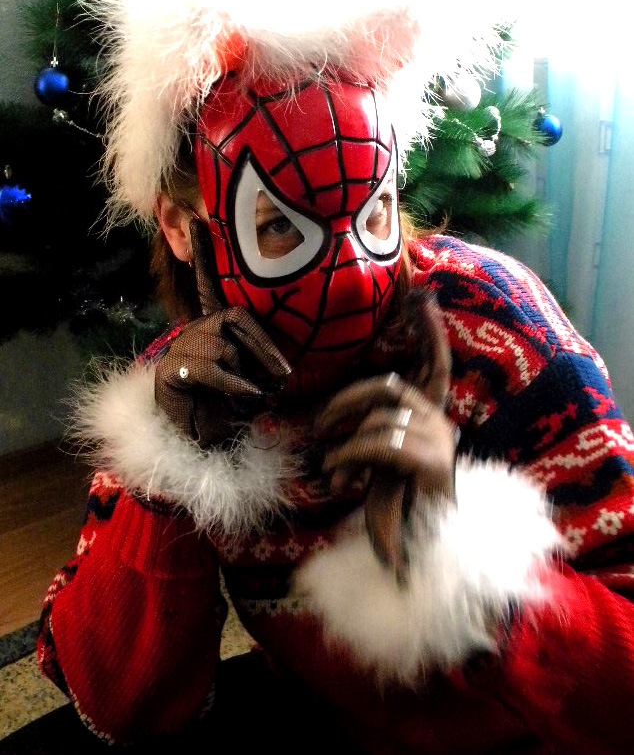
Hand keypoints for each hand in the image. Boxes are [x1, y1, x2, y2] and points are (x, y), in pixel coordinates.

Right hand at [155, 217, 290, 447]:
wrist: (202, 439)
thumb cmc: (232, 405)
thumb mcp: (256, 377)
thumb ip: (267, 363)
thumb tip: (286, 372)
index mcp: (212, 325)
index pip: (207, 283)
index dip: (202, 253)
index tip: (197, 218)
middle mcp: (193, 330)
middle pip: (234, 317)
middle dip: (264, 348)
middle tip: (284, 376)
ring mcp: (179, 349)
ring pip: (226, 348)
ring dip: (248, 378)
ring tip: (251, 399)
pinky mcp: (170, 372)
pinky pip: (214, 369)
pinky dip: (238, 387)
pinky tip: (247, 399)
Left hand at [314, 289, 455, 582]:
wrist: (423, 546)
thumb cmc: (397, 499)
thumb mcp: (381, 458)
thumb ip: (371, 429)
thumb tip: (330, 416)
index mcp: (431, 415)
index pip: (436, 364)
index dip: (431, 332)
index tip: (425, 297)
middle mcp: (440, 422)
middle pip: (387, 387)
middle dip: (346, 401)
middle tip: (319, 428)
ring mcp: (440, 442)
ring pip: (378, 422)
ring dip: (345, 447)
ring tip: (333, 472)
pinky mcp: (432, 464)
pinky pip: (380, 444)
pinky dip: (350, 459)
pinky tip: (340, 480)